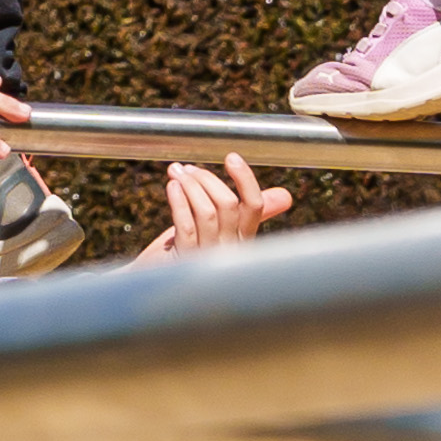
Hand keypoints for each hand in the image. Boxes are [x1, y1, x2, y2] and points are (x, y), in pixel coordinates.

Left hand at [148, 156, 293, 254]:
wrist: (155, 283)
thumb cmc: (185, 252)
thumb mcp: (219, 230)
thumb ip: (246, 213)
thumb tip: (285, 197)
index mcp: (243, 239)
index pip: (255, 206)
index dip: (245, 180)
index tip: (231, 157)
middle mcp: (230, 250)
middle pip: (228, 204)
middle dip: (207, 179)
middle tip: (187, 169)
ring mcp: (209, 256)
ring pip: (208, 212)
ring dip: (191, 186)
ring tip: (176, 173)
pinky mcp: (185, 260)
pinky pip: (186, 226)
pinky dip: (179, 201)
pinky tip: (172, 187)